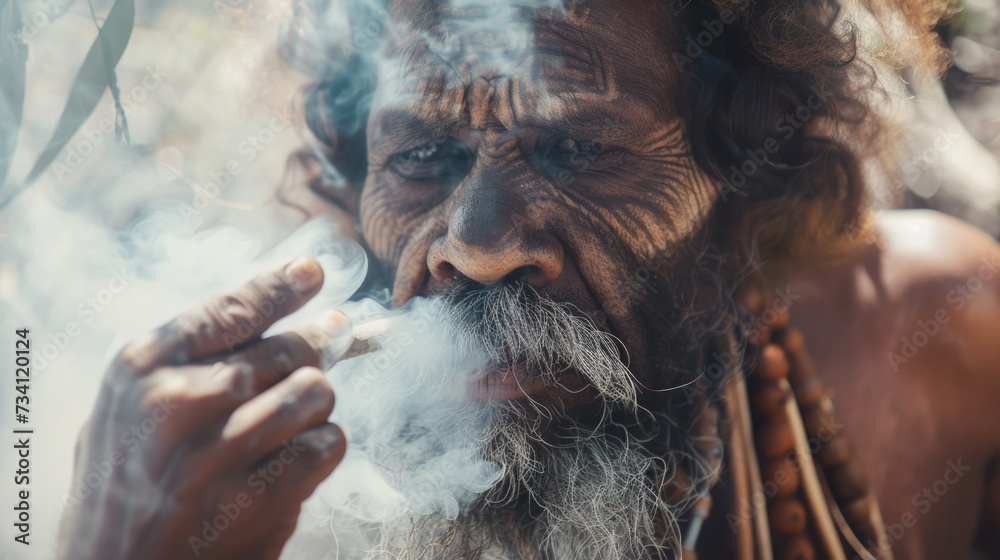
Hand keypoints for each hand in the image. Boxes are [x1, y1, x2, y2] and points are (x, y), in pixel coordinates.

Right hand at [58, 257, 350, 559]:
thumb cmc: (124, 490)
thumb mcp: (125, 412)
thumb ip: (184, 364)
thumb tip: (268, 314)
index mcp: (141, 369)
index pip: (230, 310)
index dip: (281, 287)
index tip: (313, 272)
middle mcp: (179, 402)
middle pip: (286, 349)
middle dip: (317, 343)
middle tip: (335, 334)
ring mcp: (220, 452)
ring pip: (315, 391)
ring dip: (315, 402)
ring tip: (295, 416)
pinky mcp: (257, 498)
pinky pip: (326, 444)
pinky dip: (322, 448)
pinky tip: (294, 461)